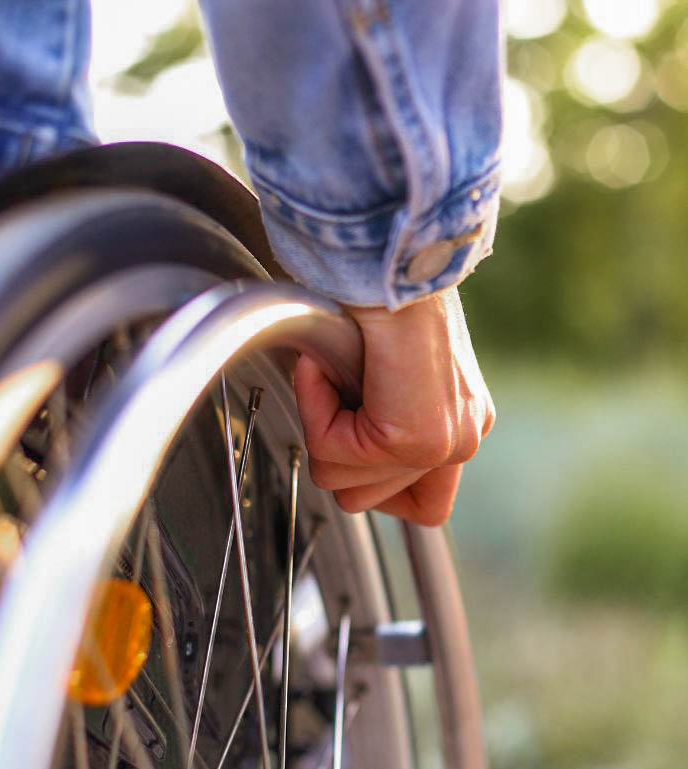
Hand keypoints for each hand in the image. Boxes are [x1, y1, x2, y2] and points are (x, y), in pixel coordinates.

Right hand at [294, 287, 494, 524]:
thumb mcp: (383, 371)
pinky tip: (328, 366)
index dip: (366, 475)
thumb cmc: (374, 294)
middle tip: (339, 390)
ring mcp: (445, 441)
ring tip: (337, 373)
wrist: (386, 252)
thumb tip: (334, 453)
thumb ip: (375, 420)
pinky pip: (334, 456)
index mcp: (460, 424)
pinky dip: (316, 408)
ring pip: (346, 489)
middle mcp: (463, 438)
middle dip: (335, 452)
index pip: (422, 506)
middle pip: (368, 501)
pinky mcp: (416, 436)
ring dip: (324, 427)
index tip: (351, 422)